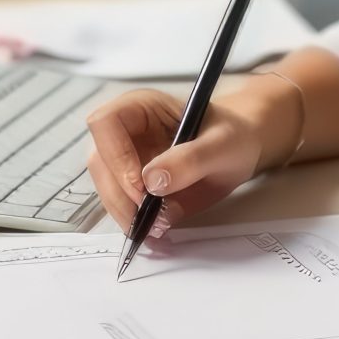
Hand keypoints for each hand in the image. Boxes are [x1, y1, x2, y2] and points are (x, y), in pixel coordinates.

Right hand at [83, 87, 269, 237]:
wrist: (238, 151)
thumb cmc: (232, 136)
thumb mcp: (221, 145)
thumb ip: (190, 160)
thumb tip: (152, 182)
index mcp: (142, 107)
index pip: (106, 123)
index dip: (115, 155)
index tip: (140, 187)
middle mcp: (126, 131)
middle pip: (99, 161)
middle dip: (120, 194)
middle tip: (150, 219)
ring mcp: (125, 158)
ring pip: (105, 187)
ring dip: (124, 213)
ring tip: (157, 229)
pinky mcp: (131, 184)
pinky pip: (120, 204)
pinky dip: (134, 222)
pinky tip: (155, 231)